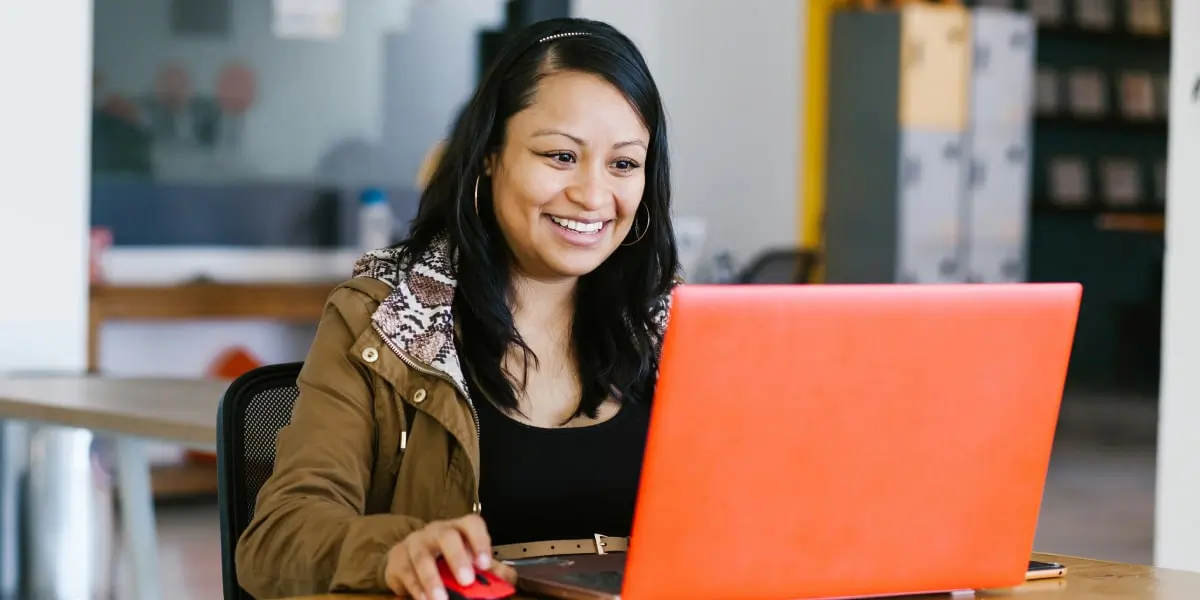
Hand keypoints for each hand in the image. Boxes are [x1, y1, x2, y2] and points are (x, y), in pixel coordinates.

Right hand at [384, 514, 516, 599]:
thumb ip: (490, 570)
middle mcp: (436, 531)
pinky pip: (406, 572)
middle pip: (446, 537)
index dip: (480, 541)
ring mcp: (415, 543)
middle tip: (466, 581)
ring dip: (432, 580)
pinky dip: (416, 588)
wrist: (408, 557)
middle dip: (457, 558)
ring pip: (422, 556)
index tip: (485, 564)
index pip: (472, 524)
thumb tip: (509, 579)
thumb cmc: (445, 558)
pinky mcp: (398, 559)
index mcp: (459, 529)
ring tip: (441, 599)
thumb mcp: (469, 561)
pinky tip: (425, 599)